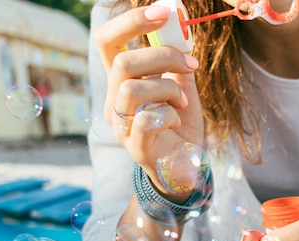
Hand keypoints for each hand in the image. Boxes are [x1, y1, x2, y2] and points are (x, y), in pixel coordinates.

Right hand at [95, 4, 203, 196]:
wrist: (187, 166)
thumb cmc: (180, 126)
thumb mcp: (182, 88)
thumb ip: (178, 63)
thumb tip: (181, 29)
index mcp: (121, 81)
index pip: (107, 42)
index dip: (131, 21)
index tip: (164, 11)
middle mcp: (114, 101)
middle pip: (123, 63)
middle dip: (163, 55)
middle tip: (191, 63)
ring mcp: (121, 126)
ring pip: (131, 90)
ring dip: (168, 89)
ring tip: (182, 101)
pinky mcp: (135, 148)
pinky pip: (147, 121)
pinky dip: (170, 115)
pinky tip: (176, 120)